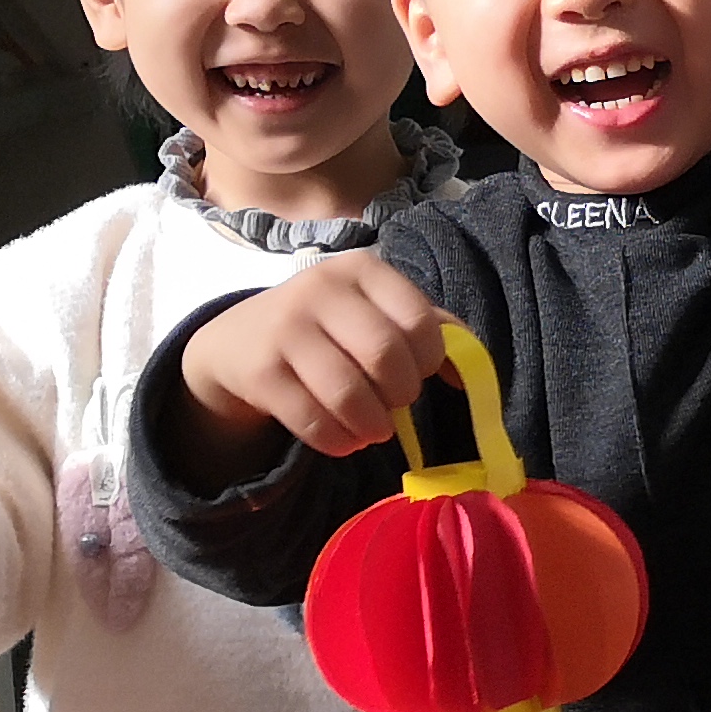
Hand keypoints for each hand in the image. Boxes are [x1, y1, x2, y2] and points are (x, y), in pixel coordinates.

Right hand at [170, 253, 459, 467]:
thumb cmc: (330, 327)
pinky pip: (314, 421)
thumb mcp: (377, 311)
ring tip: (374, 428)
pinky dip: (339, 441)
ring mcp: (285, 328)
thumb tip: (470, 377)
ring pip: (349, 394)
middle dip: (402, 393)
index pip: (419, 321)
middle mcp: (321, 289)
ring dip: (373, 425)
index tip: (419, 372)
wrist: (240, 341)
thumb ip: (430, 331)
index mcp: (362, 270)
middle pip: (385, 356)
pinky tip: (344, 439)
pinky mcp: (260, 371)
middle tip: (395, 402)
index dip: (430, 360)